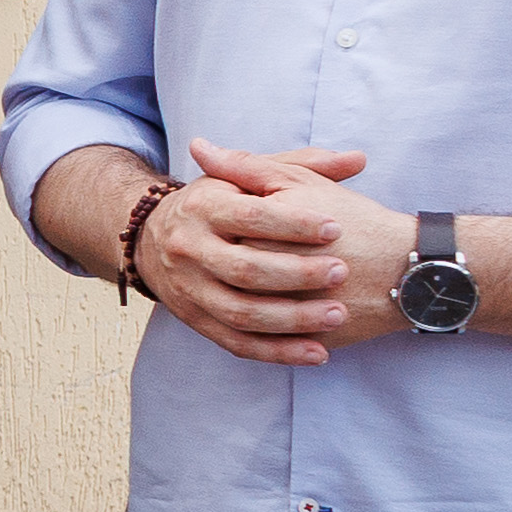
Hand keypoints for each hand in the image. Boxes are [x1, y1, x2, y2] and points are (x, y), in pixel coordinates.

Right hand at [136, 142, 398, 366]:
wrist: (152, 240)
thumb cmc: (219, 203)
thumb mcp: (246, 177)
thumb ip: (300, 165)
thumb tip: (359, 158)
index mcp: (202, 207)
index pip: (250, 216)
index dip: (294, 223)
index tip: (336, 227)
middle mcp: (189, 249)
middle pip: (244, 269)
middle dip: (297, 273)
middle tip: (341, 272)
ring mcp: (191, 289)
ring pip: (241, 313)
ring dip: (292, 319)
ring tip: (338, 313)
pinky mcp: (196, 320)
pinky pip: (237, 343)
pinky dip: (278, 353)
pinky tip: (318, 352)